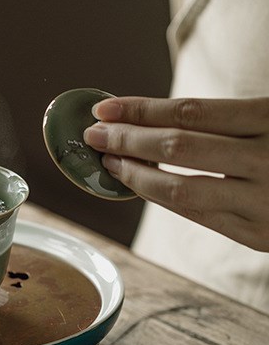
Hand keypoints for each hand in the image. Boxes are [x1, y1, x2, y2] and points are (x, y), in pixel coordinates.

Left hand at [82, 96, 268, 250]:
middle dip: (127, 139)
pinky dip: (163, 198)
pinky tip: (142, 185)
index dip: (141, 109)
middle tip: (93, 134)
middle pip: (179, 147)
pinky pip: (197, 216)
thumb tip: (151, 117)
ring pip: (181, 190)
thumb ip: (230, 118)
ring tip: (110, 161)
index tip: (105, 107)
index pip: (191, 112)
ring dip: (136, 175)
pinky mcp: (260, 237)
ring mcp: (265, 204)